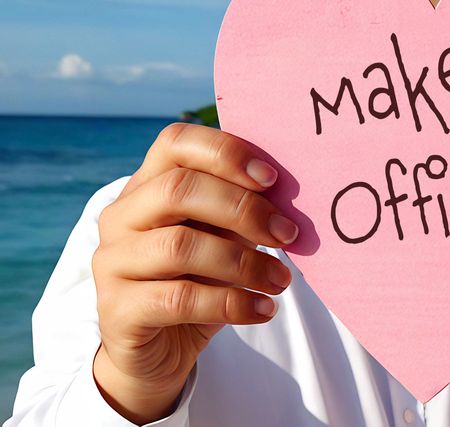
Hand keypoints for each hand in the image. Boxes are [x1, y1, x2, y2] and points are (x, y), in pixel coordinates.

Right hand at [91, 123, 297, 422]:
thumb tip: (290, 198)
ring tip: (280, 280)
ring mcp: (112, 262)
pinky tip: (262, 309)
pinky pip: (180, 299)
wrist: (157, 353)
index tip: (271, 178)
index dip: (225, 152)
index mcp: (147, 185)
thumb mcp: (222, 238)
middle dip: (243, 209)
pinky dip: (231, 303)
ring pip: (180, 247)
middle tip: (287, 234)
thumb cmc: (197, 282)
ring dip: (244, 263)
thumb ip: (241, 212)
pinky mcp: (117, 310)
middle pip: (178, 189)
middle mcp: (121, 217)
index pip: (176, 142)